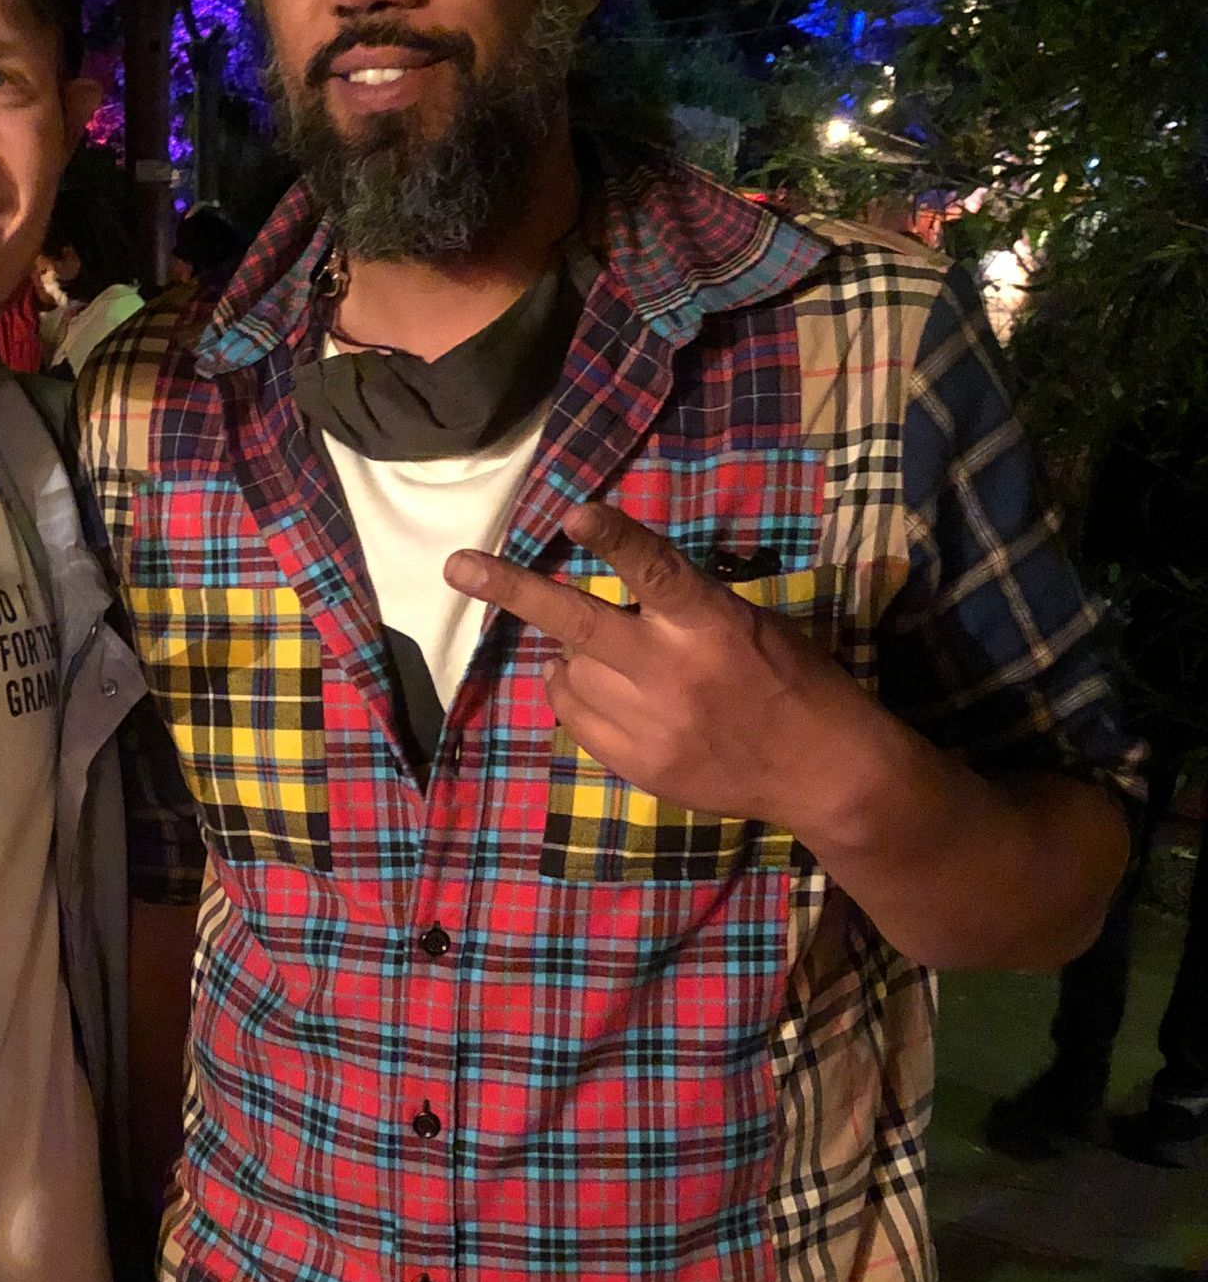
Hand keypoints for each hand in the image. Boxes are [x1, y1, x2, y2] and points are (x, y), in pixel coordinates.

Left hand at [445, 503, 880, 831]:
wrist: (823, 771)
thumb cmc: (788, 677)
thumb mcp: (743, 621)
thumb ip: (675, 608)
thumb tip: (602, 597)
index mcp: (712, 624)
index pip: (657, 571)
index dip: (615, 539)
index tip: (575, 511)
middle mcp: (674, 671)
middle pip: (578, 623)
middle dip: (512, 589)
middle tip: (457, 565)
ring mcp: (652, 723)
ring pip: (569, 669)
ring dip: (572, 654)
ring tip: (611, 658)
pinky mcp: (639, 765)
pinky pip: (574, 717)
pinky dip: (573, 694)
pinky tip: (601, 691)